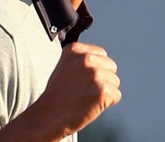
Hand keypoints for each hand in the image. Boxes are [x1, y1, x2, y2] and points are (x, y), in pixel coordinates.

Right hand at [0, 42, 120, 141]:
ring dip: (104, 92)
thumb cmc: (58, 95)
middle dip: (102, 79)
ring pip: (115, 82)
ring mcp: (95, 74)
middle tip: (83, 90)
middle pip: (111, 66)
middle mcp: (86, 58)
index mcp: (75, 49)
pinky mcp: (103, 90)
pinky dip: (106, 103)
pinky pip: (116, 95)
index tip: (79, 80)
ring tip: (84, 98)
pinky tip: (90, 105)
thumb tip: (104, 62)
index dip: (94, 70)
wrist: (49, 116)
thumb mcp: (65, 67)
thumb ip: (82, 60)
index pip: (101, 54)